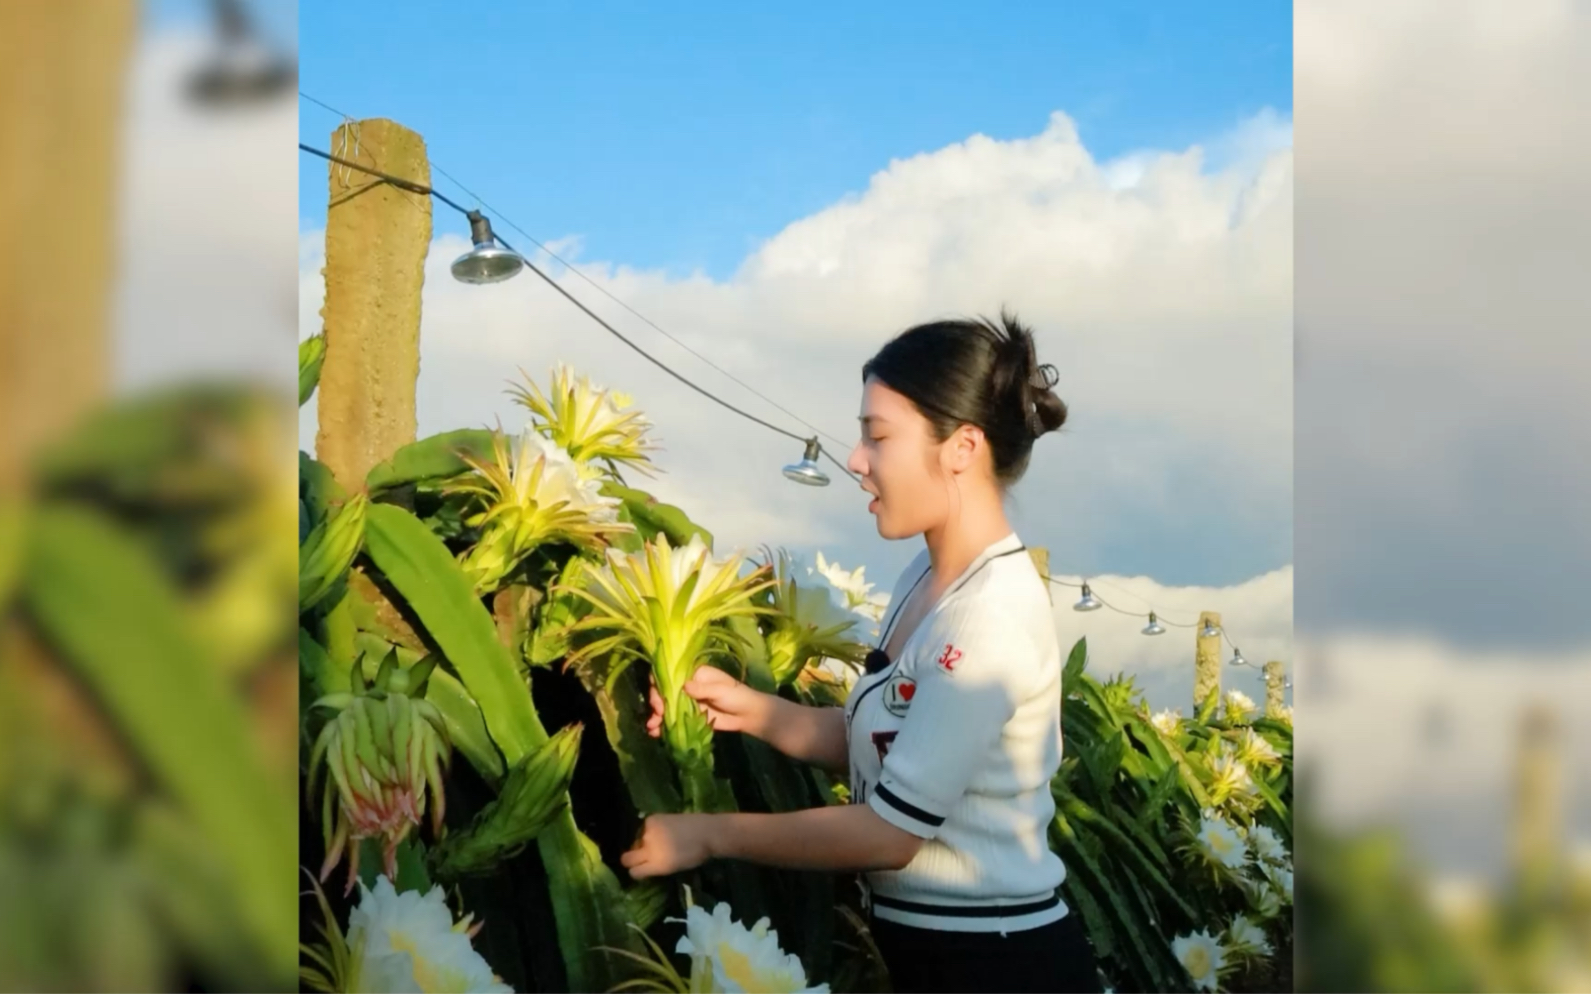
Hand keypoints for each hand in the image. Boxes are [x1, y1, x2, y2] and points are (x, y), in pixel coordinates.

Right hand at [621, 813, 716, 878]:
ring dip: (644, 841)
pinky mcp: (652, 819)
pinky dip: (650, 829)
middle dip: (630, 859)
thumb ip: (656, 868)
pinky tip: (663, 828)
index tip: (640, 869)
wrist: (707, 832)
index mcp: (656, 865)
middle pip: (627, 858)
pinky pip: (644, 827)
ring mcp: (649, 833)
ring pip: (637, 841)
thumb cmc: (695, 855)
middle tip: (641, 856)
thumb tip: (644, 866)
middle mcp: (649, 849)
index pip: (634, 872)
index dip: (636, 871)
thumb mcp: (673, 869)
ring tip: (660, 839)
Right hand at [647, 666, 765, 737]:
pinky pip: (673, 719)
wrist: (748, 715)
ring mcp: (686, 702)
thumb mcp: (721, 690)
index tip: (660, 700)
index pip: (669, 674)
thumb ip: (702, 689)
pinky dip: (663, 725)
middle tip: (658, 714)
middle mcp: (686, 686)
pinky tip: (656, 733)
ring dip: (656, 716)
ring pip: (665, 706)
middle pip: (663, 691)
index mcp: (693, 673)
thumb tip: (684, 686)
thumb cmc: (736, 695)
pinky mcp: (688, 716)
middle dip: (657, 703)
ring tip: (652, 727)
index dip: (659, 685)